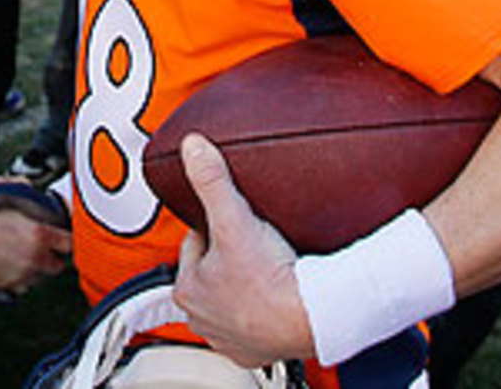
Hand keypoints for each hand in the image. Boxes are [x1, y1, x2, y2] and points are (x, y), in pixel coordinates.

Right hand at [0, 176, 71, 292]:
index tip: (63, 234)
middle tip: (46, 245)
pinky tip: (12, 263)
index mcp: (38, 234)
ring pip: (40, 277)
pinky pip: (22, 285)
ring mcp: (20, 276)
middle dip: (54, 256)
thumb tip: (27, 186)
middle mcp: (33, 258)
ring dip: (38, 267)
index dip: (67, 238)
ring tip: (26, 253)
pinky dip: (21, 277)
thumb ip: (20, 186)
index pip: (69, 244)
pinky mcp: (4, 286)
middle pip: (59, 265)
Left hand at [173, 134, 311, 368]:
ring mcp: (229, 338)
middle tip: (252, 243)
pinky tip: (276, 294)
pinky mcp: (257, 351)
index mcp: (188, 289)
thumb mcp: (235, 217)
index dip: (214, 226)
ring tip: (265, 267)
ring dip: (243, 284)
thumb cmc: (271, 277)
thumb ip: (211, 180)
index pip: (194, 243)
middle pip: (211, 272)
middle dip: (227, 257)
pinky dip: (262, 311)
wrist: (312, 316)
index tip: (233, 221)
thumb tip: (192, 148)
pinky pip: (253, 325)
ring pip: (229, 299)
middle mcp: (203, 319)